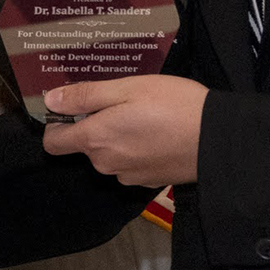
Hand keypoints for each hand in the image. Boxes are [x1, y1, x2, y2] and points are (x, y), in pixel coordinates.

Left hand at [42, 75, 207, 187]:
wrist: (217, 140)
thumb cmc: (172, 106)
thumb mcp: (127, 88)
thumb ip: (86, 96)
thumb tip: (51, 100)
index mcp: (95, 139)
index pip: (54, 143)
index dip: (57, 123)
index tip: (74, 106)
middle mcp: (106, 163)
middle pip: (85, 145)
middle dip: (96, 124)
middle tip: (123, 100)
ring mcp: (127, 176)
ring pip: (109, 154)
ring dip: (118, 136)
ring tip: (144, 114)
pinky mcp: (147, 182)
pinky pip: (129, 163)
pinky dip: (136, 149)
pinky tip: (157, 132)